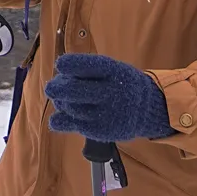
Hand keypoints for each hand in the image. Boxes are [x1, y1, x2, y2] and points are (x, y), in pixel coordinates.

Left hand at [46, 51, 171, 143]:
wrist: (146, 109)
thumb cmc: (121, 84)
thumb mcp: (113, 69)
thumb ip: (87, 71)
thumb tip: (58, 78)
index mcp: (113, 71)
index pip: (89, 66)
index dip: (71, 65)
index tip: (60, 65)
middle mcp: (110, 92)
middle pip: (75, 90)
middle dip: (58, 88)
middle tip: (50, 88)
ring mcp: (106, 113)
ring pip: (72, 108)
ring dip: (61, 103)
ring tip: (62, 100)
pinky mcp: (100, 130)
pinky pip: (73, 125)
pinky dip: (61, 121)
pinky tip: (57, 118)